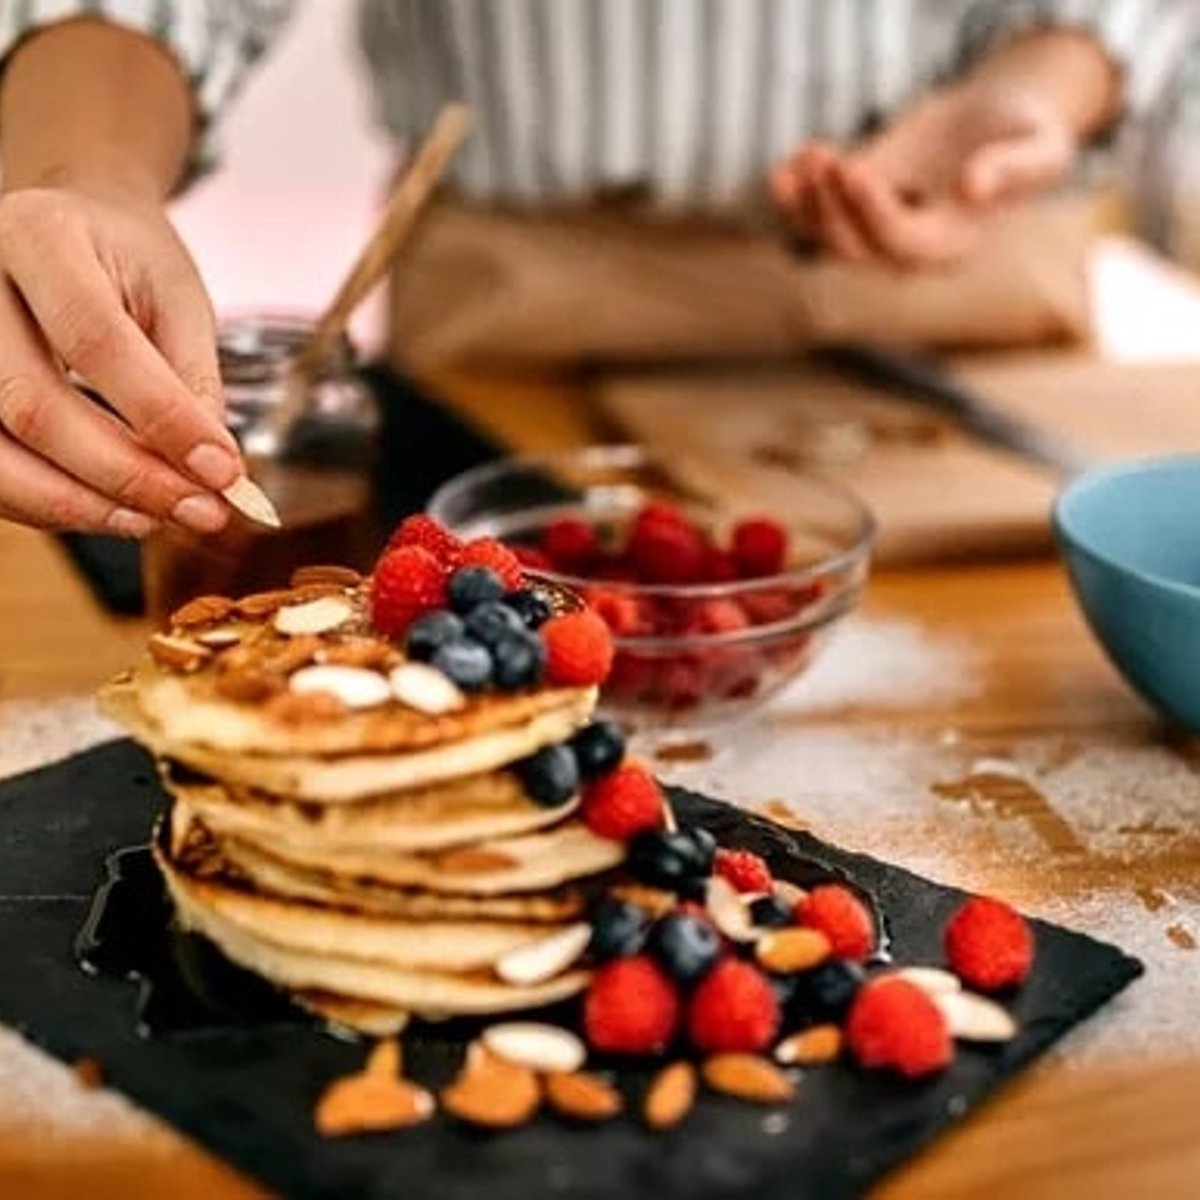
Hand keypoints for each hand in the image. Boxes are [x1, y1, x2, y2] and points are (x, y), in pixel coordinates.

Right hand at [0, 182, 239, 535]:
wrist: (69, 233)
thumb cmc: (126, 262)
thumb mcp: (176, 299)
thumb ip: (191, 382)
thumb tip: (213, 475)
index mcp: (40, 237)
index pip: (96, 341)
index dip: (162, 417)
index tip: (223, 472)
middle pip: (33, 406)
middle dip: (125, 475)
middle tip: (200, 511)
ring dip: (82, 506)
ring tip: (157, 519)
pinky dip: (51, 507)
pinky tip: (113, 511)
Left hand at [772, 83, 1077, 269]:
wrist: (996, 124)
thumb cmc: (1028, 139)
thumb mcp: (1041, 149)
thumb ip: (1015, 170)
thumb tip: (974, 188)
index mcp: (952, 245)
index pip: (901, 242)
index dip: (873, 211)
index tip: (852, 170)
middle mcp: (909, 249)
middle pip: (855, 249)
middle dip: (831, 209)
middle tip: (823, 158)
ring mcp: (877, 230)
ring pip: (827, 237)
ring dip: (806, 204)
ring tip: (808, 155)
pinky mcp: (856, 205)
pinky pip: (815, 215)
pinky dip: (795, 197)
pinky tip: (781, 171)